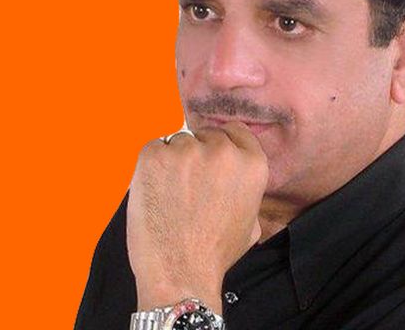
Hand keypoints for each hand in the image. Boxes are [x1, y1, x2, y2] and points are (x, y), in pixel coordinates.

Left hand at [126, 122, 268, 313]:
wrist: (180, 274)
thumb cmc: (215, 253)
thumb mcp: (252, 221)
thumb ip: (246, 189)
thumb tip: (234, 178)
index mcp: (252, 164)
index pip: (235, 130)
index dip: (221, 144)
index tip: (211, 158)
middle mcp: (223, 151)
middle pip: (206, 135)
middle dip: (198, 154)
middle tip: (188, 184)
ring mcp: (188, 150)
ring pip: (179, 142)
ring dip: (174, 161)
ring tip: (170, 194)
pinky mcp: (155, 155)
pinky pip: (154, 148)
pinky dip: (151, 166)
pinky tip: (155, 191)